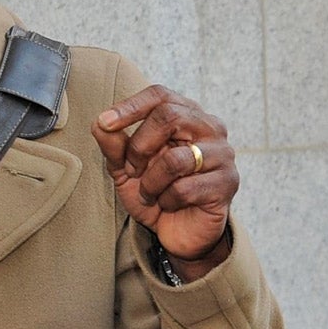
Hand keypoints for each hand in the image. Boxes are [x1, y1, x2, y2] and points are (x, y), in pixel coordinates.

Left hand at [93, 85, 237, 275]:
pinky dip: (167, 200)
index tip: (105, 123)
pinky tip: (169, 204)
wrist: (180, 233)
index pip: (160, 95)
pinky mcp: (227, 183)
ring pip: (176, 158)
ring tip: (149, 193)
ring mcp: (222, 155)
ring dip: (151, 181)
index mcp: (186, 115)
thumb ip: (114, 146)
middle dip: (140, 146)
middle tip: (132, 169)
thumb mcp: (126, 170)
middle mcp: (210, 128)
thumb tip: (100, 125)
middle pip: (170, 116)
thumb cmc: (157, 194)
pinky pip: (185, 188)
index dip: (130, 106)